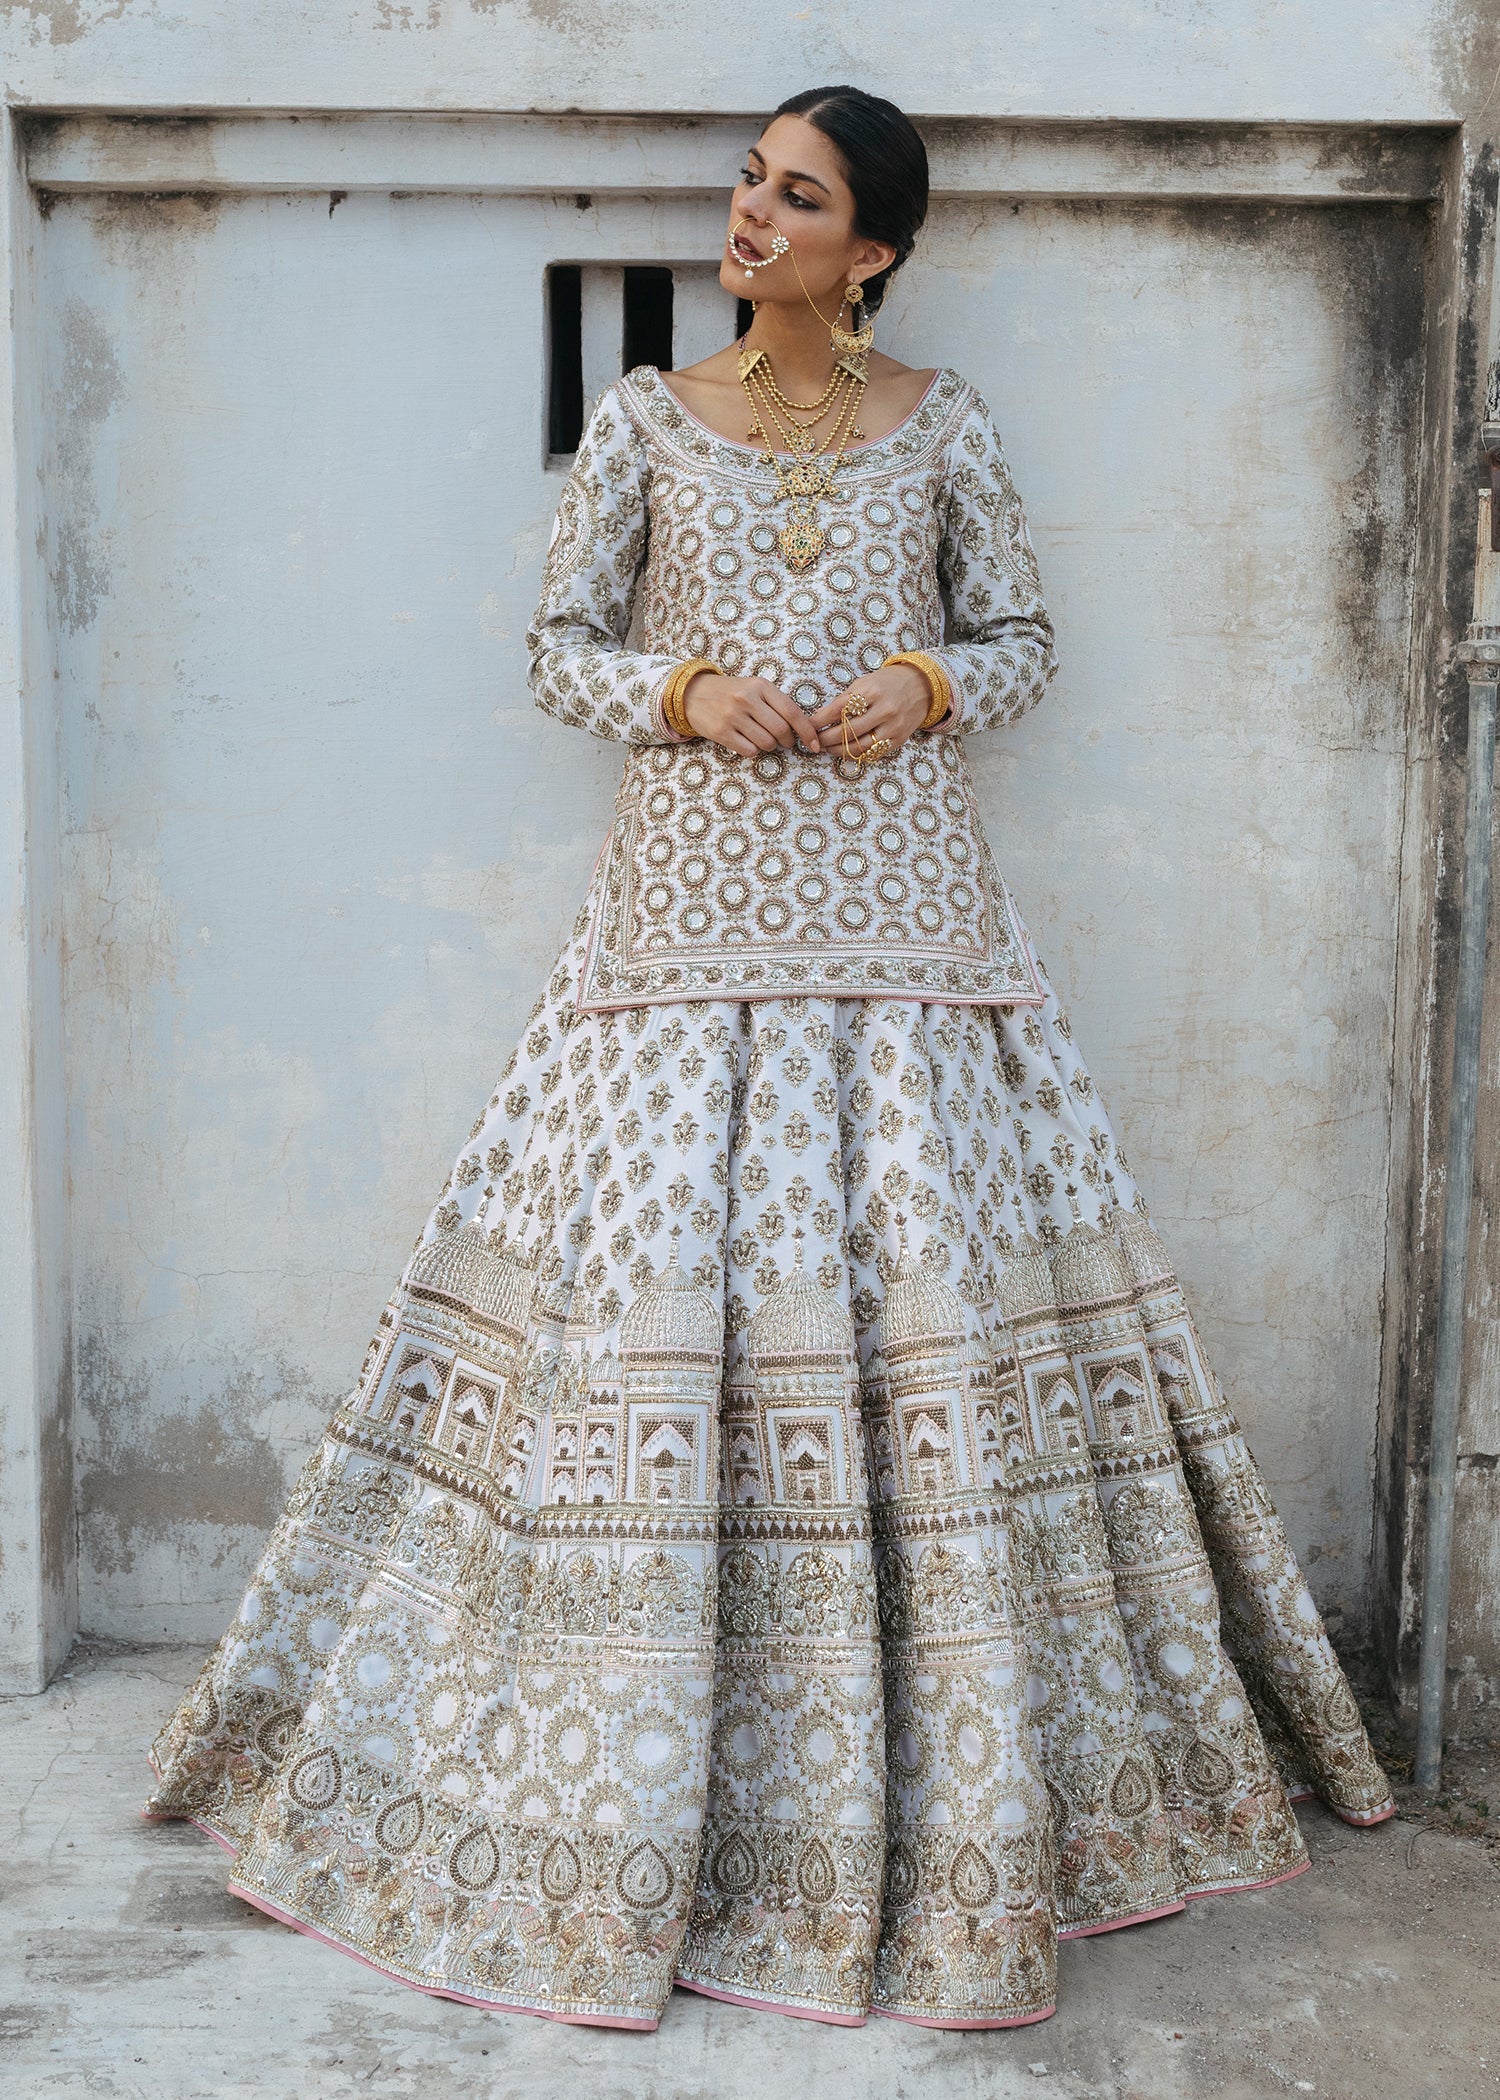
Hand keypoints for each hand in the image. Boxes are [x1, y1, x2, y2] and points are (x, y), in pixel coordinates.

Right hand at [682, 672, 821, 756]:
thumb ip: (776, 703)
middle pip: (781, 730)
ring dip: (770, 746)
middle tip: (786, 742)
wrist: (693, 693)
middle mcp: (747, 699)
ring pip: (766, 742)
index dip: (807, 731)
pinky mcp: (721, 732)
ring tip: (763, 739)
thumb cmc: (731, 692)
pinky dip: (754, 751)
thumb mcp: (754, 688)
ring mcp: (733, 716)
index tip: (814, 744)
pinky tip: (747, 742)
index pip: (792, 712)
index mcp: (760, 686)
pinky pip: (749, 750)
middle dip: (788, 741)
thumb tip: (802, 728)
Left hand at [804, 663, 932, 759]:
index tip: (808, 726)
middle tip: (813, 741)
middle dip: (825, 738)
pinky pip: (872, 753)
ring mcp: (893, 727)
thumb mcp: (865, 682)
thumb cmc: (888, 683)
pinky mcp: (898, 740)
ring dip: (838, 750)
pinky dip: (856, 754)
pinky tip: (845, 751)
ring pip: (859, 747)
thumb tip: (819, 718)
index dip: (819, 720)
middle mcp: (884, 710)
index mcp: (872, 691)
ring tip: (826, 748)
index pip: (838, 709)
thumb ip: (845, 699)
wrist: (922, 687)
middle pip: (847, 732)